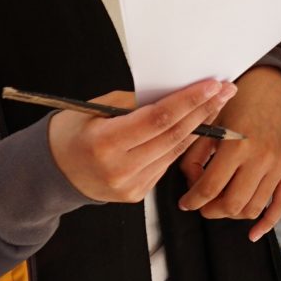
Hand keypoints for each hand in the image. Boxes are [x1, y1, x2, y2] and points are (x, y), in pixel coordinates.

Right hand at [45, 80, 232, 203]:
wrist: (54, 172)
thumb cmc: (72, 133)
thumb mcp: (93, 108)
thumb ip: (132, 102)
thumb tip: (171, 91)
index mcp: (104, 143)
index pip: (157, 119)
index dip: (188, 101)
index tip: (211, 85)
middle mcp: (118, 169)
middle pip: (172, 136)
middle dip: (203, 110)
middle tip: (226, 90)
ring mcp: (129, 186)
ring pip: (174, 151)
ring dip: (200, 127)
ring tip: (217, 104)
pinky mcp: (136, 195)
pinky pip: (165, 164)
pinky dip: (182, 144)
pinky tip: (196, 126)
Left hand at [178, 68, 280, 238]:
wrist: (273, 86)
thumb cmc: (238, 102)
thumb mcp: (210, 123)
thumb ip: (194, 155)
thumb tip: (192, 186)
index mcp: (237, 143)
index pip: (209, 188)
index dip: (192, 201)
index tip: (186, 203)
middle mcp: (261, 157)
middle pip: (231, 204)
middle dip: (210, 211)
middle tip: (202, 205)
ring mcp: (280, 165)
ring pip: (252, 208)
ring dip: (232, 214)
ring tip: (221, 205)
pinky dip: (267, 223)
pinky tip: (253, 233)